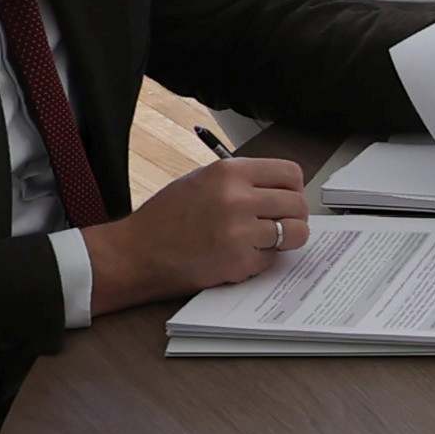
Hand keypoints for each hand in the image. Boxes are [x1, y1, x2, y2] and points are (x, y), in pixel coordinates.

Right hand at [88, 154, 316, 312]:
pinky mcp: (239, 262)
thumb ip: (242, 181)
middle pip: (298, 203)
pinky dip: (261, 260)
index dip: (293, 188)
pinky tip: (238, 256)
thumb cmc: (167, 216)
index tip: (287, 197)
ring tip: (264, 240)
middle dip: (294, 215)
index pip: (290, 173)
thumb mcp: (202, 180)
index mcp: (229, 171)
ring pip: (295, 232)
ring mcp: (240, 231)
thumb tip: (282, 188)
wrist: (136, 253)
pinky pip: (273, 259)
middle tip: (280, 224)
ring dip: (285, 239)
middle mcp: (238, 198)